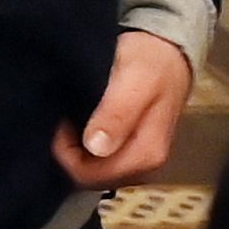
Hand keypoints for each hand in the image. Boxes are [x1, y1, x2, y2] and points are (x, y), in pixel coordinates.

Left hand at [56, 31, 195, 189]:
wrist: (168, 50)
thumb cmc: (151, 62)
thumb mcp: (134, 82)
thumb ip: (116, 115)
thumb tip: (96, 147)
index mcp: (147, 154)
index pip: (91, 176)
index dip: (67, 154)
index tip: (60, 125)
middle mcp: (146, 163)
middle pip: (92, 178)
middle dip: (69, 155)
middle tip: (63, 121)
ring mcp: (140, 157)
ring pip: (94, 170)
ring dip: (76, 151)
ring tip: (69, 121)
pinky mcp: (133, 147)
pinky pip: (100, 159)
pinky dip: (83, 147)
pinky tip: (78, 125)